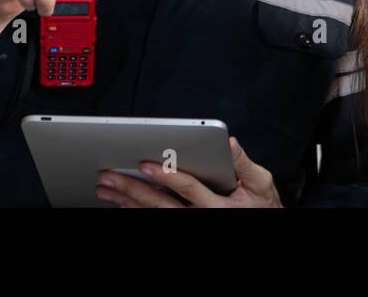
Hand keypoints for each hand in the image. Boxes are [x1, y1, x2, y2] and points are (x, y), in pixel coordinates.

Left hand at [95, 137, 282, 208]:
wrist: (262, 223)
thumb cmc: (260, 206)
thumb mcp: (261, 183)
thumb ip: (244, 164)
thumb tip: (229, 143)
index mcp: (217, 206)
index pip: (187, 188)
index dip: (166, 175)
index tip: (145, 164)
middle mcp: (198, 218)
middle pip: (160, 204)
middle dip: (132, 189)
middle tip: (109, 176)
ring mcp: (189, 224)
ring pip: (152, 214)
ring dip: (126, 201)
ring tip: (105, 188)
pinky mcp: (183, 225)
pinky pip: (155, 220)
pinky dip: (134, 211)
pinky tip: (120, 203)